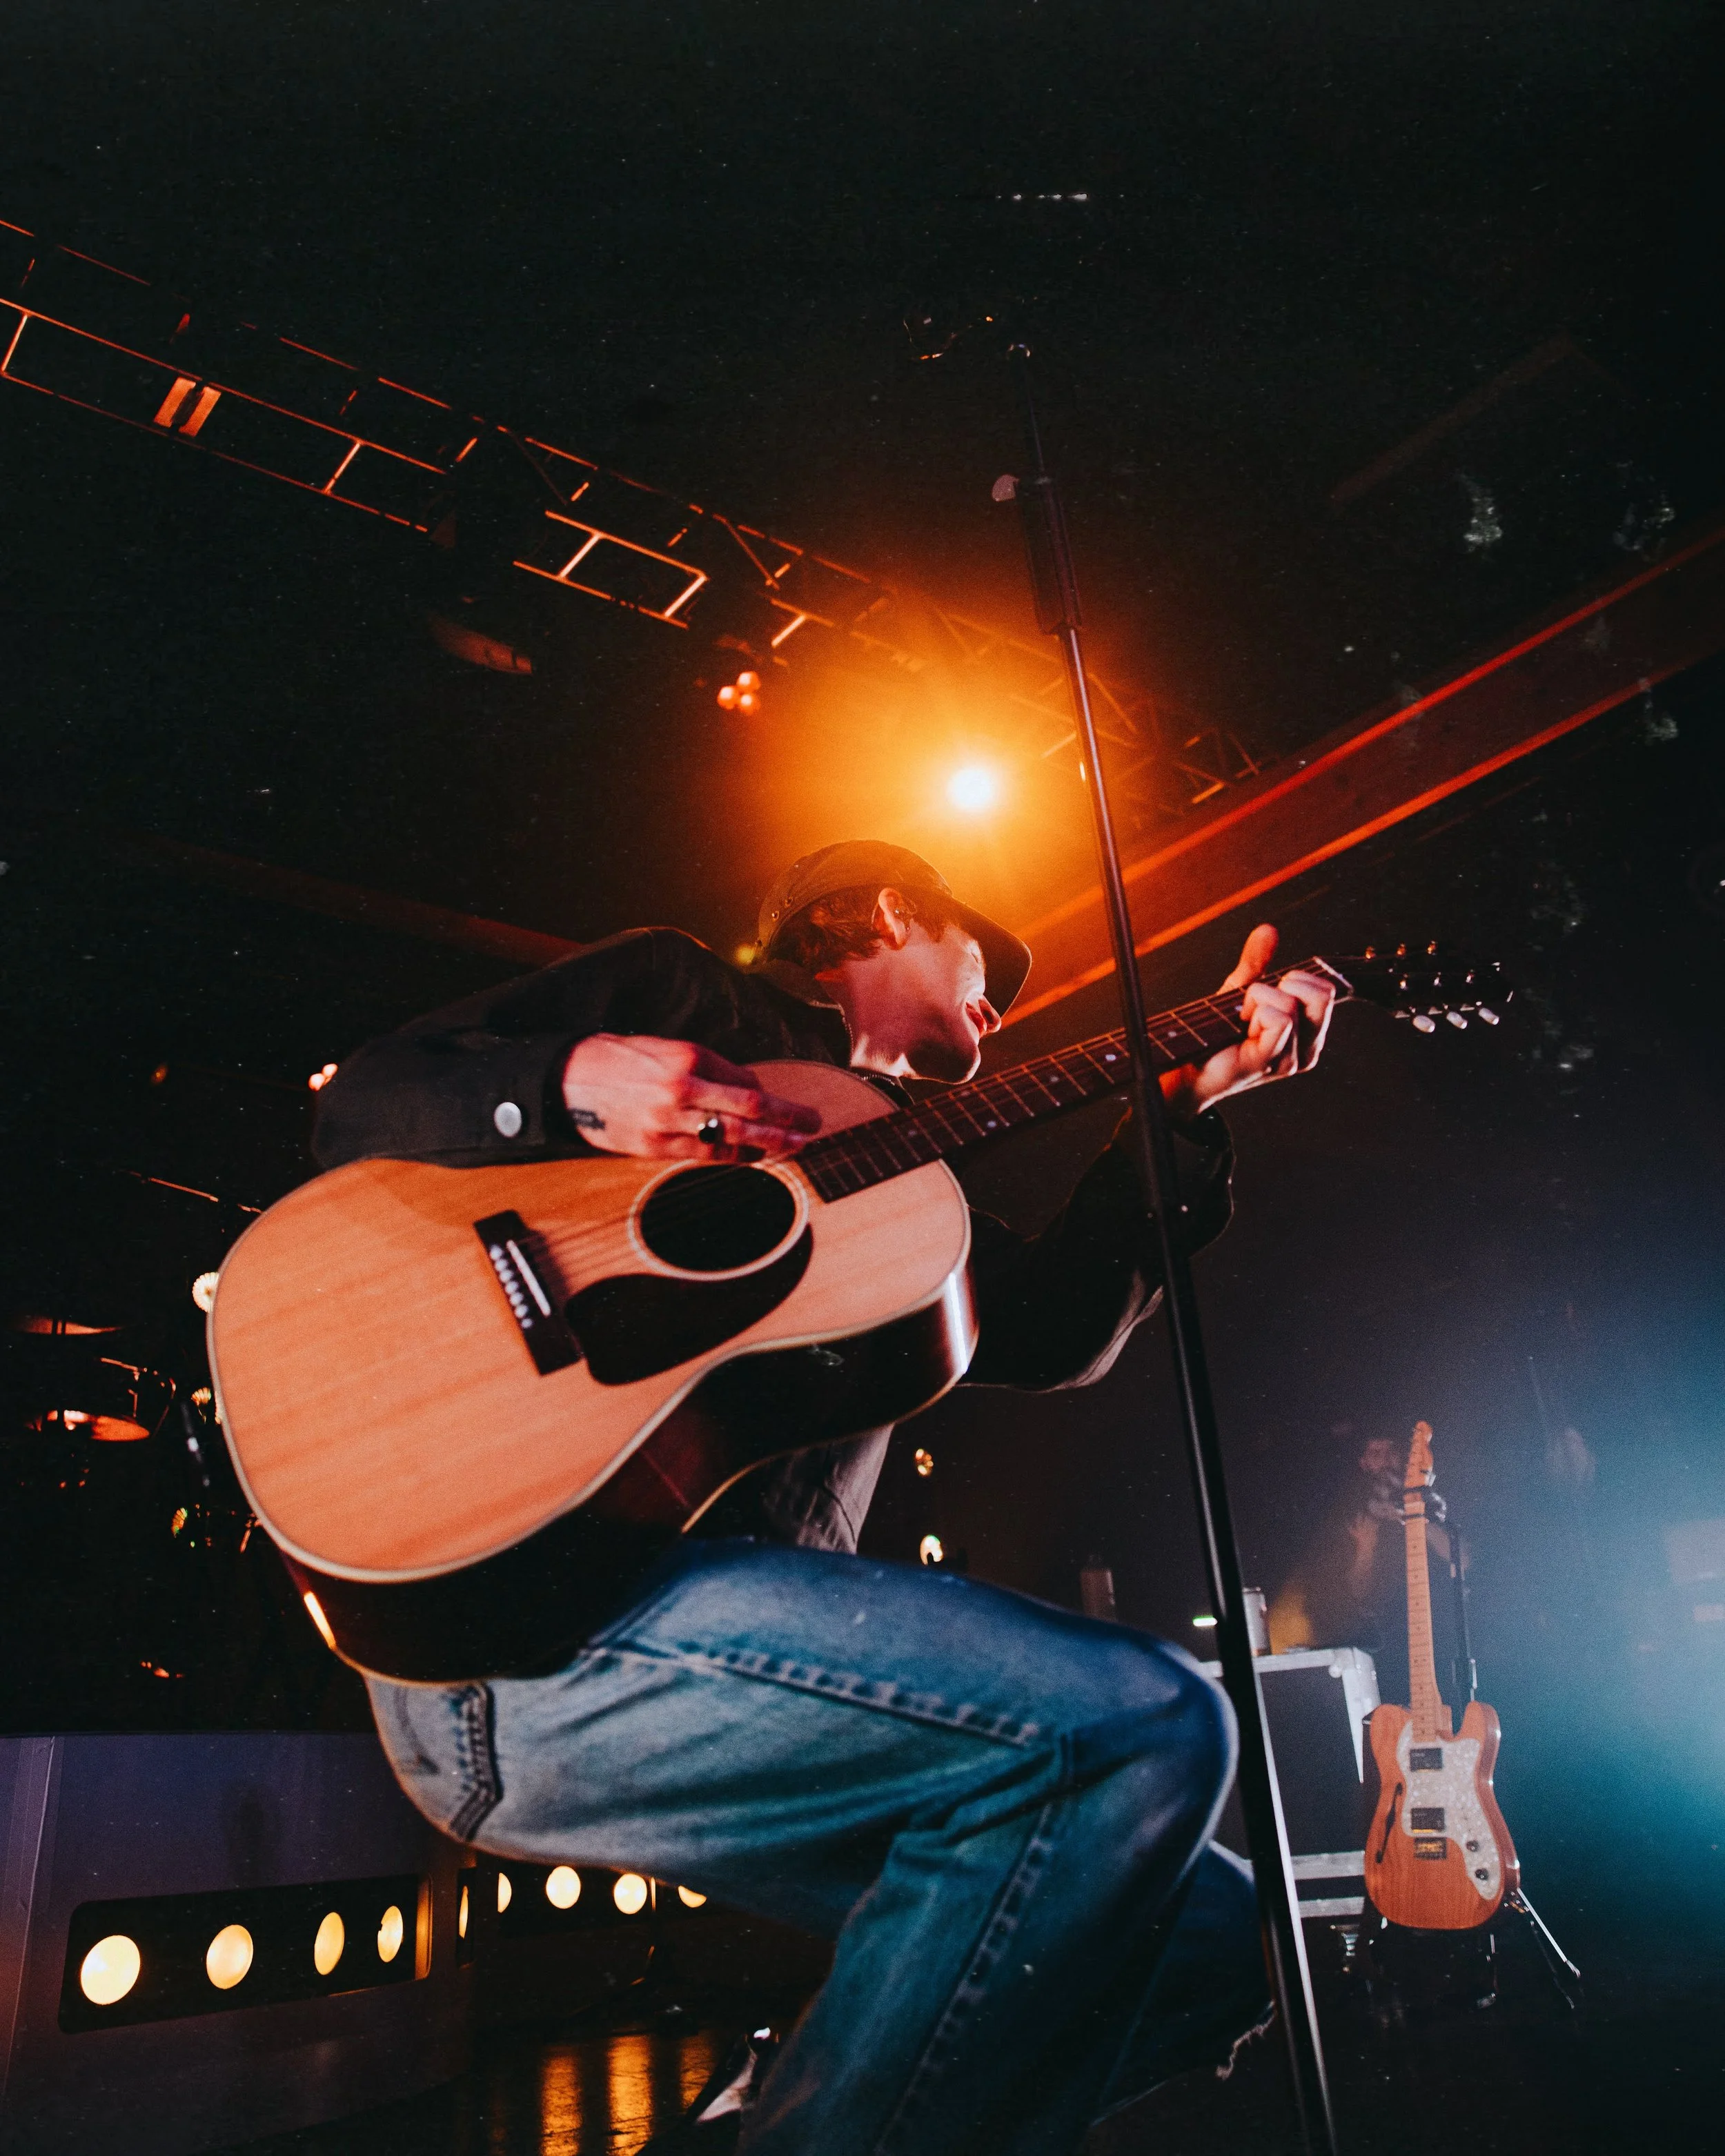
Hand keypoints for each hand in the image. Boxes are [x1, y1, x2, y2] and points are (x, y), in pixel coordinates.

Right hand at [560, 1034, 821, 1161]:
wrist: (566, 1081)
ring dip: (768, 1143)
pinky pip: (703, 1154)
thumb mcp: (665, 1047)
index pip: (744, 1082)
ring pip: (729, 1137)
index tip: (795, 1107)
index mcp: (685, 1058)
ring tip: (793, 1145)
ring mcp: (667, 1123)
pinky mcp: (653, 1148)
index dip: (774, 1098)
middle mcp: (680, 1090)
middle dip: (786, 1121)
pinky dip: (733, 1155)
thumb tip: (748, 1086)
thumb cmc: (618, 1058)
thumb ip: (708, 1067)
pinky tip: (754, 1155)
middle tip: (814, 1126)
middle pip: (748, 1110)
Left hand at [1162, 923, 1335, 1116]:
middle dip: (1283, 985)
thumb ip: (1257, 960)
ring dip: (1256, 1001)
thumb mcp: (1240, 988)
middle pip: (1323, 995)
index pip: (1326, 989)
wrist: (1187, 1063)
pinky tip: (1240, 1030)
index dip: (1295, 980)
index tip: (1266, 995)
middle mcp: (1307, 1049)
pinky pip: (1278, 1019)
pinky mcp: (1269, 1062)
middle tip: (1254, 1005)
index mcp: (1309, 1033)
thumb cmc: (1216, 1031)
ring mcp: (1290, 1060)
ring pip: (1290, 1003)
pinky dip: (1254, 1012)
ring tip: (1241, 1022)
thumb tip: (1268, 930)